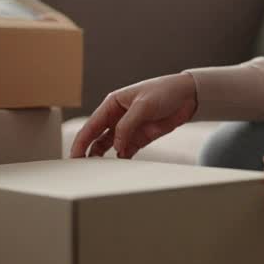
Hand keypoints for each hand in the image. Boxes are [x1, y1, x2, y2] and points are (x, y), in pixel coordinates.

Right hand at [70, 73, 198, 158]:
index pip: (91, 125)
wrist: (189, 96)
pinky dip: (122, 159)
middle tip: (80, 168)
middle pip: (96, 138)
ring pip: (109, 146)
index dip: (81, 141)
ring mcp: (128, 128)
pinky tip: (119, 167)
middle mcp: (117, 117)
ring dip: (104, 158)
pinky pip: (126, 151)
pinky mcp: (140, 138)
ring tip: (99, 171)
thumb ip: (127, 125)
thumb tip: (115, 146)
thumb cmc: (164, 91)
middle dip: (88, 152)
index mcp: (113, 104)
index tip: (74, 156)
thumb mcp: (144, 105)